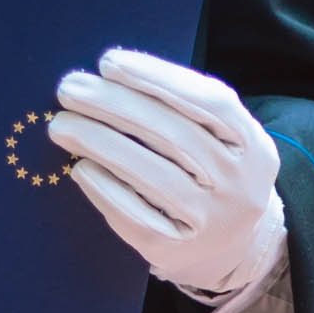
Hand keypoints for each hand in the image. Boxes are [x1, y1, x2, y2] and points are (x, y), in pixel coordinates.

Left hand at [47, 48, 285, 297]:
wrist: (230, 245)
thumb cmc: (208, 173)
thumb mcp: (218, 139)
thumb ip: (179, 108)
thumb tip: (107, 77)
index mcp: (252, 145)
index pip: (211, 101)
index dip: (158, 78)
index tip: (108, 62)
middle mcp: (239, 184)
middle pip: (173, 136)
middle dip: (114, 106)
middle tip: (68, 89)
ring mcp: (211, 221)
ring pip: (153, 176)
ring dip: (100, 144)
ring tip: (61, 125)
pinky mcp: (177, 250)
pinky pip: (136, 217)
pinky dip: (106, 189)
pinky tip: (80, 168)